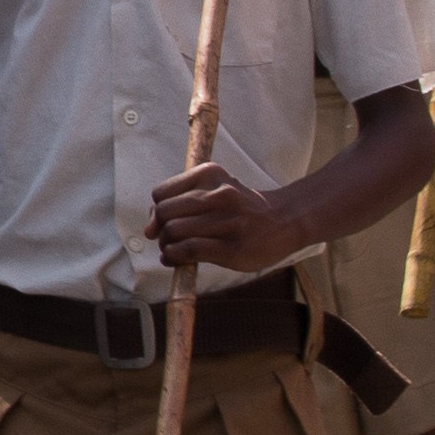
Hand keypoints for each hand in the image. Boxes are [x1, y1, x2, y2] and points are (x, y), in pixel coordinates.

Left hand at [146, 163, 303, 276]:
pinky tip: (176, 260)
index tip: (163, 222)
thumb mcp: (216, 189)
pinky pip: (189, 250)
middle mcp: (219, 194)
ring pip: (174, 231)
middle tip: (167, 239)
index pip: (161, 193)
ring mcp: (227, 221)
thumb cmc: (242, 208)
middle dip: (159, 230)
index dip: (156, 211)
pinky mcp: (232, 247)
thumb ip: (182, 201)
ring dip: (166, 246)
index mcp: (210, 174)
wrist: (285, 220)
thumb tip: (149, 226)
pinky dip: (174, 257)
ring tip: (173, 251)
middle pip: (164, 213)